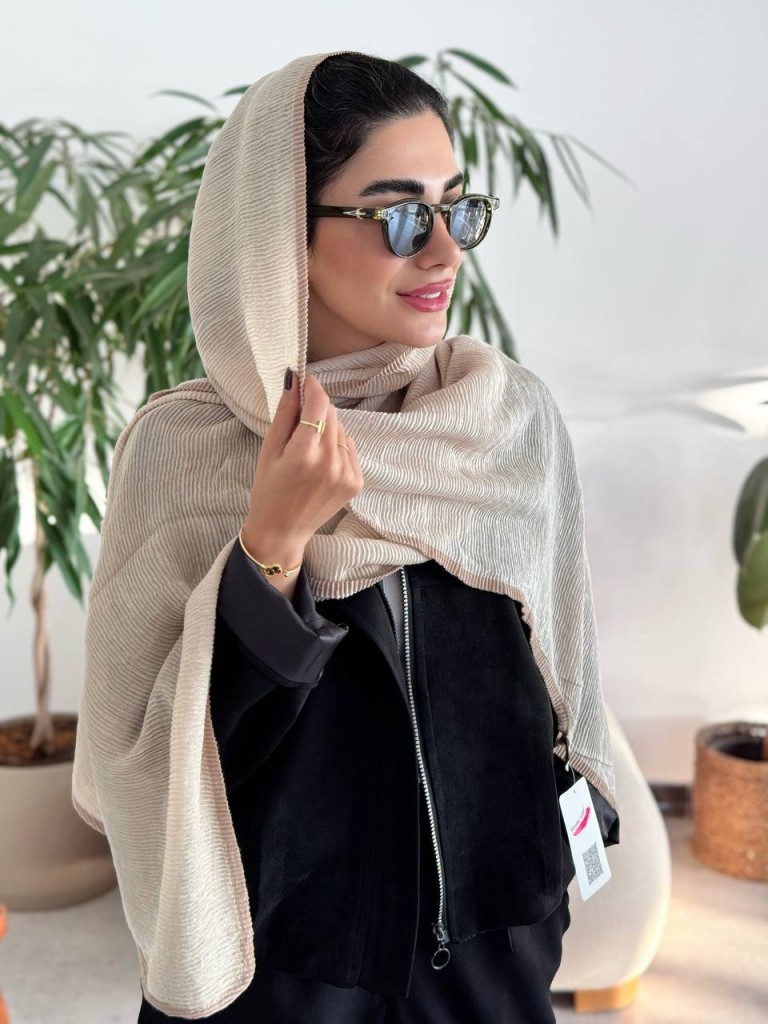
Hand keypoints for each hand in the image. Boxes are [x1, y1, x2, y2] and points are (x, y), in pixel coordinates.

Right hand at [241, 370, 363, 561]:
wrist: (283, 530)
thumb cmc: (269, 490)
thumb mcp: (269, 450)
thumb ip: (284, 413)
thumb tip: (294, 379)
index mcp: (304, 454)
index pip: (319, 403)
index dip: (312, 387)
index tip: (305, 380)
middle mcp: (330, 463)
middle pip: (331, 414)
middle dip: (316, 409)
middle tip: (298, 423)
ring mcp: (347, 473)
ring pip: (342, 429)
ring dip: (327, 429)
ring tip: (308, 448)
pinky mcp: (356, 481)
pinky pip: (350, 447)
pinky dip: (337, 447)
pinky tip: (321, 461)